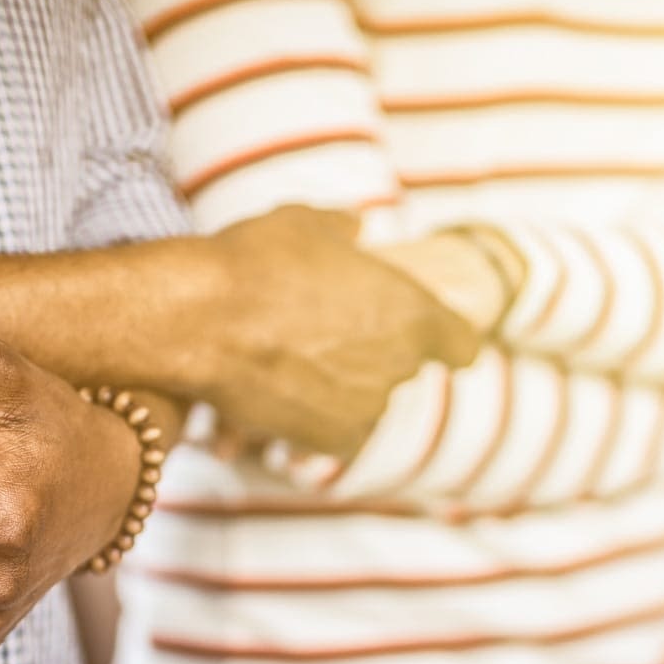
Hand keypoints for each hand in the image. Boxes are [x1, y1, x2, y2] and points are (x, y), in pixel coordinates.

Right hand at [182, 206, 478, 457]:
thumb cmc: (255, 263)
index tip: (440, 344)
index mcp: (414, 310)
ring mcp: (365, 408)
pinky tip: (287, 401)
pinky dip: (319, 425)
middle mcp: (399, 365)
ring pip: (367, 403)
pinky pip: (337, 437)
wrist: (202, 320)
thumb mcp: (303, 223)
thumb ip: (339, 229)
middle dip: (374, 355)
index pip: (461, 344)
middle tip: (325, 335)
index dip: (449, 341)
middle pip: (403, 369)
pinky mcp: (328, 439)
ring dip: (343, 390)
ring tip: (293, 364)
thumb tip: (351, 227)